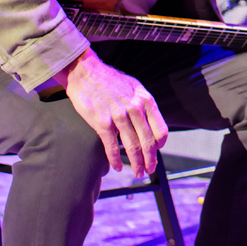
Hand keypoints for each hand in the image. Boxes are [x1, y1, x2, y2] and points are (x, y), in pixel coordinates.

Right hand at [58, 49, 168, 176]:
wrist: (86, 72)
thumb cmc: (110, 81)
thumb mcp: (134, 87)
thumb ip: (143, 104)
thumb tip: (149, 123)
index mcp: (146, 100)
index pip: (161, 129)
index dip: (160, 144)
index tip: (157, 151)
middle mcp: (135, 109)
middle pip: (148, 142)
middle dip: (150, 160)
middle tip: (149, 169)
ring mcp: (119, 116)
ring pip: (132, 146)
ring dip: (136, 163)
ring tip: (137, 172)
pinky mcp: (102, 122)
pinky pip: (112, 146)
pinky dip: (115, 159)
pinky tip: (116, 167)